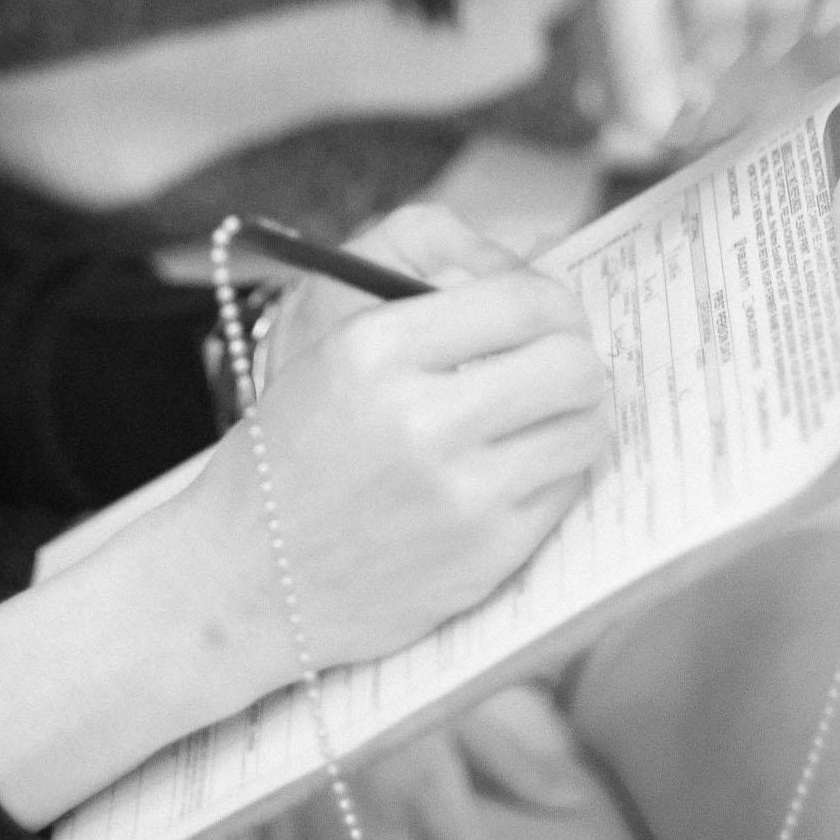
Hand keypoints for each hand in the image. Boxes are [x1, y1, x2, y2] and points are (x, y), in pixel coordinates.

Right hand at [197, 203, 613, 679]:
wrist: (252, 576)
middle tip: (559, 365)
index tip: (553, 314)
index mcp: (375, 349)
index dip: (555, 301)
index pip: (522, 300)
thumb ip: (431, 301)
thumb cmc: (296, 453)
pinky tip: (516, 471)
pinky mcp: (487, 553)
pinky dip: (554, 473)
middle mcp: (421, 419)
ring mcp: (460, 493)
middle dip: (576, 356)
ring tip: (542, 418)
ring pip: (586, 427)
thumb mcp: (333, 349)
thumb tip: (542, 262)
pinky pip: (568, 489)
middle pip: (572, 363)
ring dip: (575, 416)